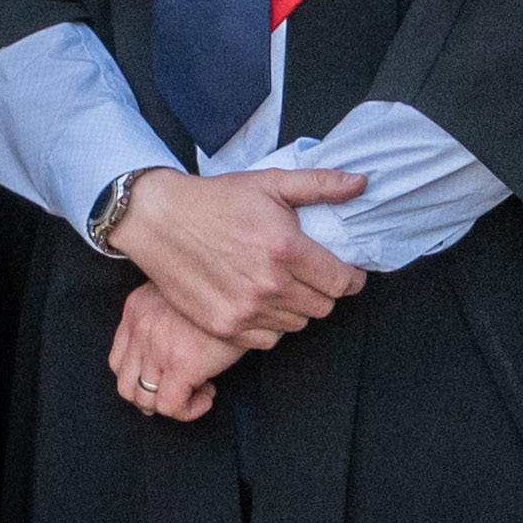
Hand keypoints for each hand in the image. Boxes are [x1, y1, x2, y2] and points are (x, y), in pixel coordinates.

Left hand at [108, 278, 261, 423]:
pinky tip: (208, 396)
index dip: (140, 379)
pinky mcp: (180, 365)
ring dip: (172, 404)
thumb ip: (166, 315)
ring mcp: (157, 347)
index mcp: (137, 308)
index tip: (167, 379)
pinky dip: (188, 411)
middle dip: (152, 399)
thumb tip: (172, 349)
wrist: (249, 287)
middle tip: (180, 393)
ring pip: (144, 400)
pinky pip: (170, 407)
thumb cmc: (226, 290)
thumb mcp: (183, 293)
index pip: (118, 360)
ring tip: (201, 391)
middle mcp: (140, 327)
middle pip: (125, 384)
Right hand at [111, 165, 366, 355]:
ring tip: (282, 285)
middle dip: (324, 291)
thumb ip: (321, 184)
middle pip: (323, 307)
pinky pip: (268, 339)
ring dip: (297, 308)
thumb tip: (362, 182)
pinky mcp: (224, 326)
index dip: (351, 278)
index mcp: (286, 249)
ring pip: (297, 324)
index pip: (341, 283)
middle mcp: (269, 286)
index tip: (347, 272)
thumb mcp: (271, 183)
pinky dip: (270, 324)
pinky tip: (260, 302)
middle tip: (310, 274)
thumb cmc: (217, 199)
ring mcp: (245, 310)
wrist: (160, 220)